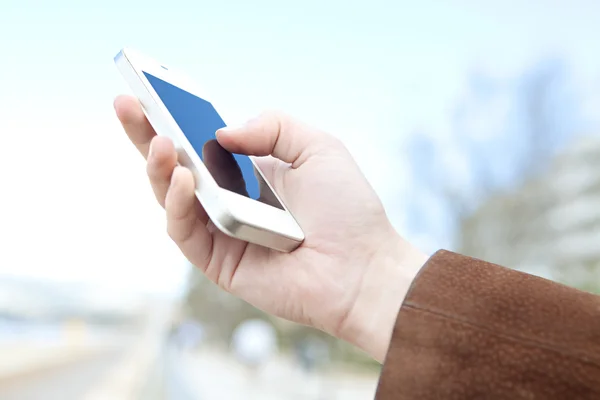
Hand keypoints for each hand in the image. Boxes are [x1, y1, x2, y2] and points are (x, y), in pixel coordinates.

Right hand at [114, 96, 427, 361]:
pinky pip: (184, 230)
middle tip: (126, 105)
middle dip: (147, 135)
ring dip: (158, 167)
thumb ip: (273, 126)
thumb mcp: (317, 147)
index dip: (176, 118)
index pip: (202, 142)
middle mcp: (230, 199)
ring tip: (159, 140)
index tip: (153, 91)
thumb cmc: (346, 208)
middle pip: (175, 165)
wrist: (361, 266)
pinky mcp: (216, 261)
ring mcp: (220, 230)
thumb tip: (221, 132)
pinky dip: (178, 203)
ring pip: (171, 197)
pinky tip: (184, 178)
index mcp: (250, 171)